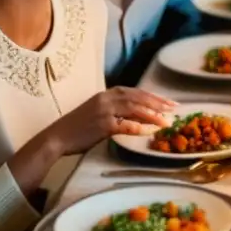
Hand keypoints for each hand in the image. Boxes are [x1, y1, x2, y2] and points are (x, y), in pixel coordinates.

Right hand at [45, 87, 176, 154]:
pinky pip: (126, 126)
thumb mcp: (98, 113)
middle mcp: (106, 98)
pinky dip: (140, 128)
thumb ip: (117, 111)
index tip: (168, 102)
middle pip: (138, 97)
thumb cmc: (78, 128)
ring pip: (135, 109)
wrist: (57, 138)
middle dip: (158, 102)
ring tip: (167, 121)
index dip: (153, 96)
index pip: (135, 92)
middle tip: (174, 108)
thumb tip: (140, 117)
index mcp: (105, 94)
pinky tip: (151, 132)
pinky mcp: (102, 125)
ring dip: (153, 115)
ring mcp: (104, 111)